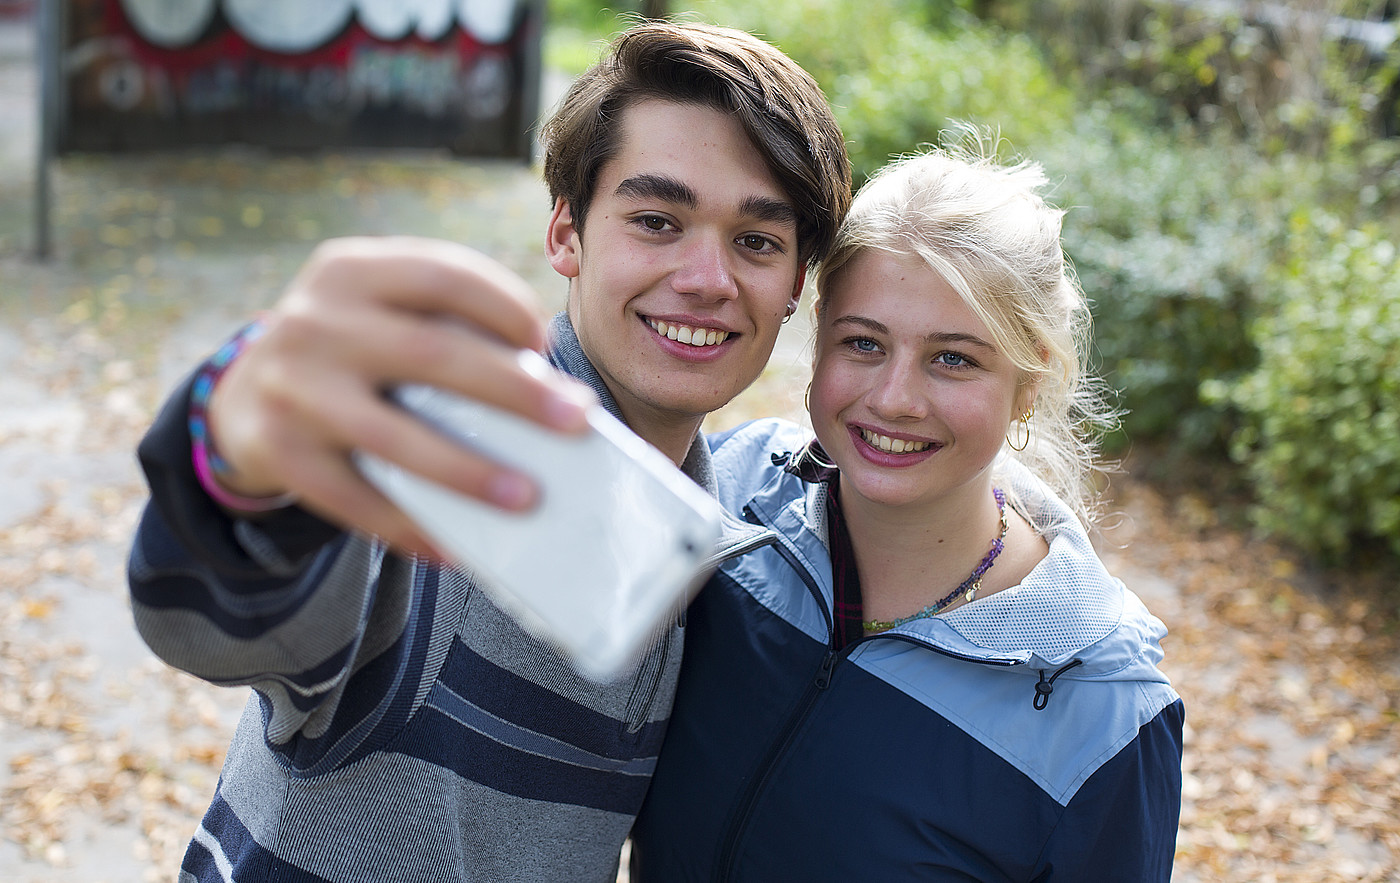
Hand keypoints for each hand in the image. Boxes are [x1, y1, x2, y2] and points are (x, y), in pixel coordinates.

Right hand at [205, 236, 594, 556]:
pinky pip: (354, 499)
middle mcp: (315, 321)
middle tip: (576, 421)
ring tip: (527, 498)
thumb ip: (443, 327)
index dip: (505, 306)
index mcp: (350, 270)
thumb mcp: (377, 312)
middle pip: (433, 353)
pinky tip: (453, 549)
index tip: (546, 345)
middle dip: (514, 391)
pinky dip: (409, 527)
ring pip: (395, 437)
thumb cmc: (351, 353)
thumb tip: (544, 395)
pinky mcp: (278, 451)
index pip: (444, 275)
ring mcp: (292, 387)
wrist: (242, 395)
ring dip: (468, 471)